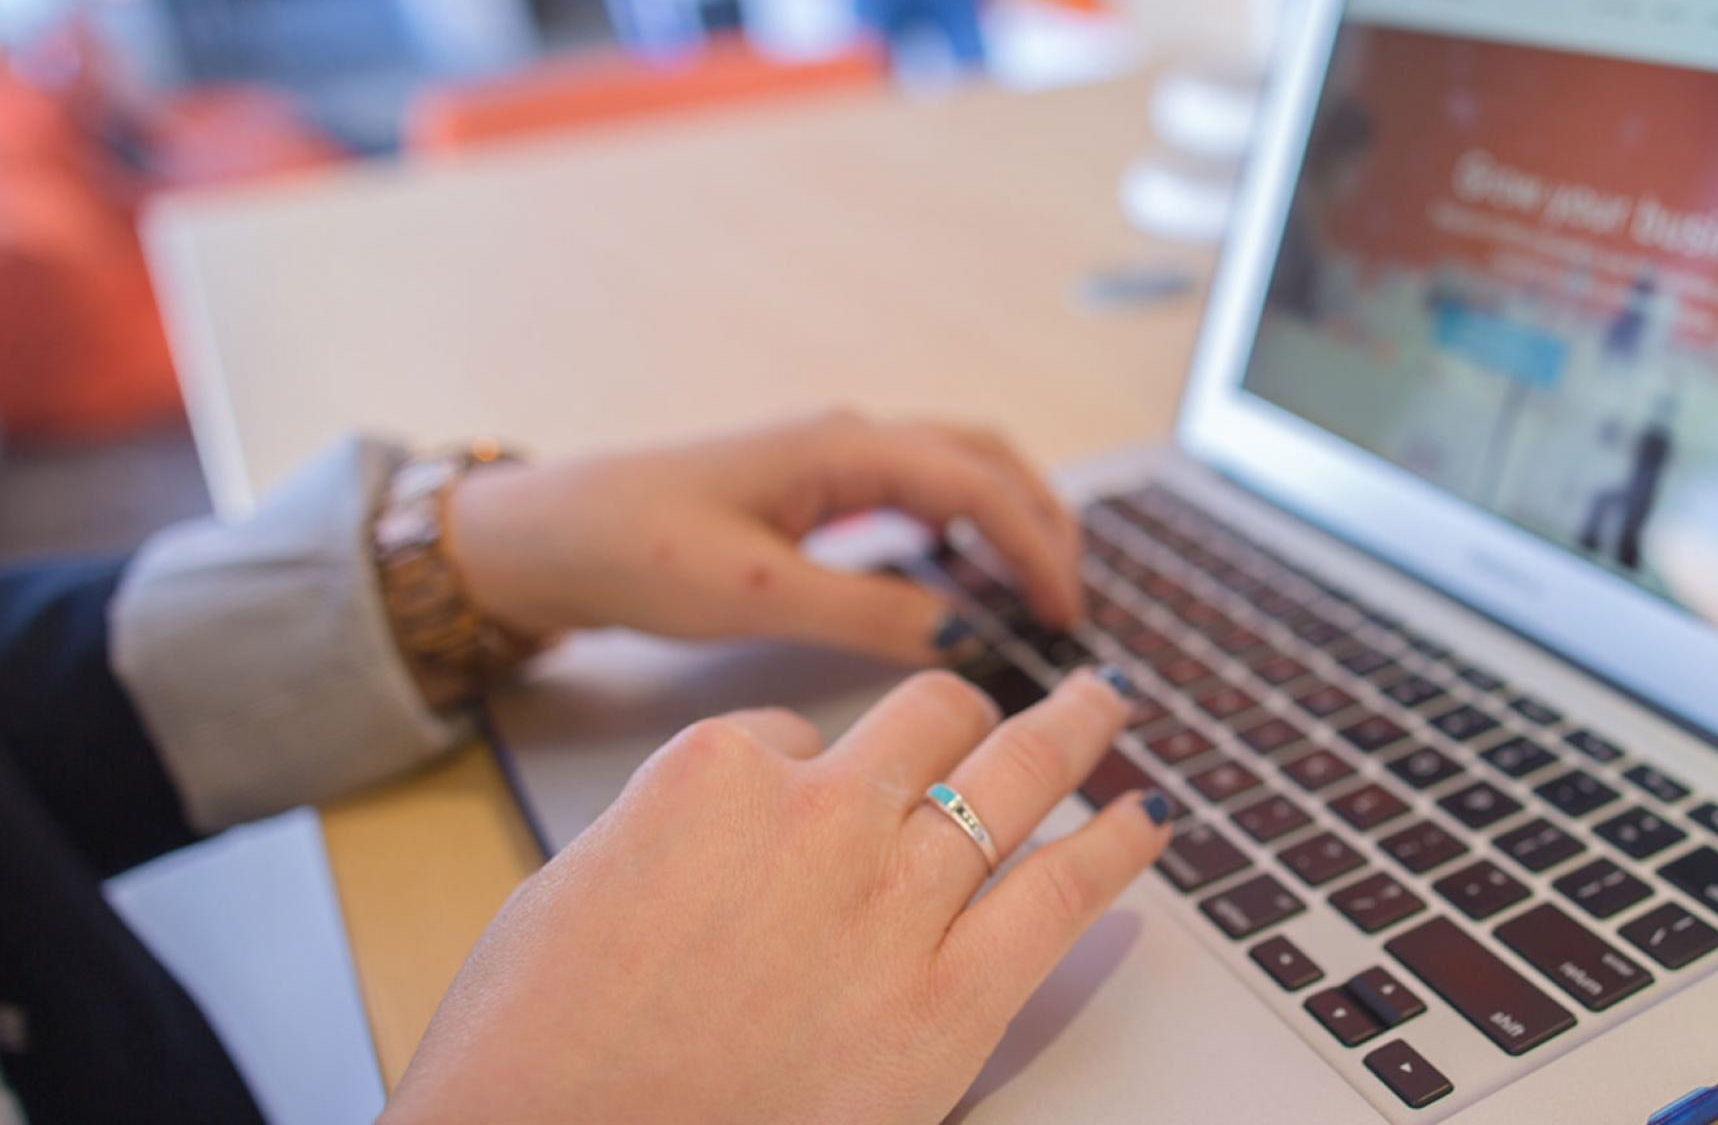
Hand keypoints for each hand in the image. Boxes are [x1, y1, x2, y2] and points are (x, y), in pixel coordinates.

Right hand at [382, 668, 1174, 1124]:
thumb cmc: (530, 1059)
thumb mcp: (566, 897)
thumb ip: (667, 837)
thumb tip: (718, 830)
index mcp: (712, 775)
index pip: (795, 733)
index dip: (813, 769)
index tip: (827, 793)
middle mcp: (817, 815)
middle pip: (931, 720)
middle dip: (978, 710)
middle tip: (1026, 700)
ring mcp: (893, 900)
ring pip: (1011, 775)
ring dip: (1075, 732)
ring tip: (1107, 709)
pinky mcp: (950, 999)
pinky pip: (1060, 889)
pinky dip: (1116, 847)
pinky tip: (1144, 821)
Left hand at [446, 412, 1083, 663]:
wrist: (543, 536)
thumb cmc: (633, 550)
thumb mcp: (752, 593)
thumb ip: (863, 611)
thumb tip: (963, 635)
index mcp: (841, 449)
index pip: (977, 484)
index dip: (1035, 547)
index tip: (1066, 613)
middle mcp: (847, 440)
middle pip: (985, 460)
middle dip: (1043, 523)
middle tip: (1073, 603)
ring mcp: (832, 459)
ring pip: (957, 469)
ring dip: (1010, 519)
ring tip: (1041, 591)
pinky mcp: (813, 488)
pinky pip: (917, 491)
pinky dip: (965, 526)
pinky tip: (968, 576)